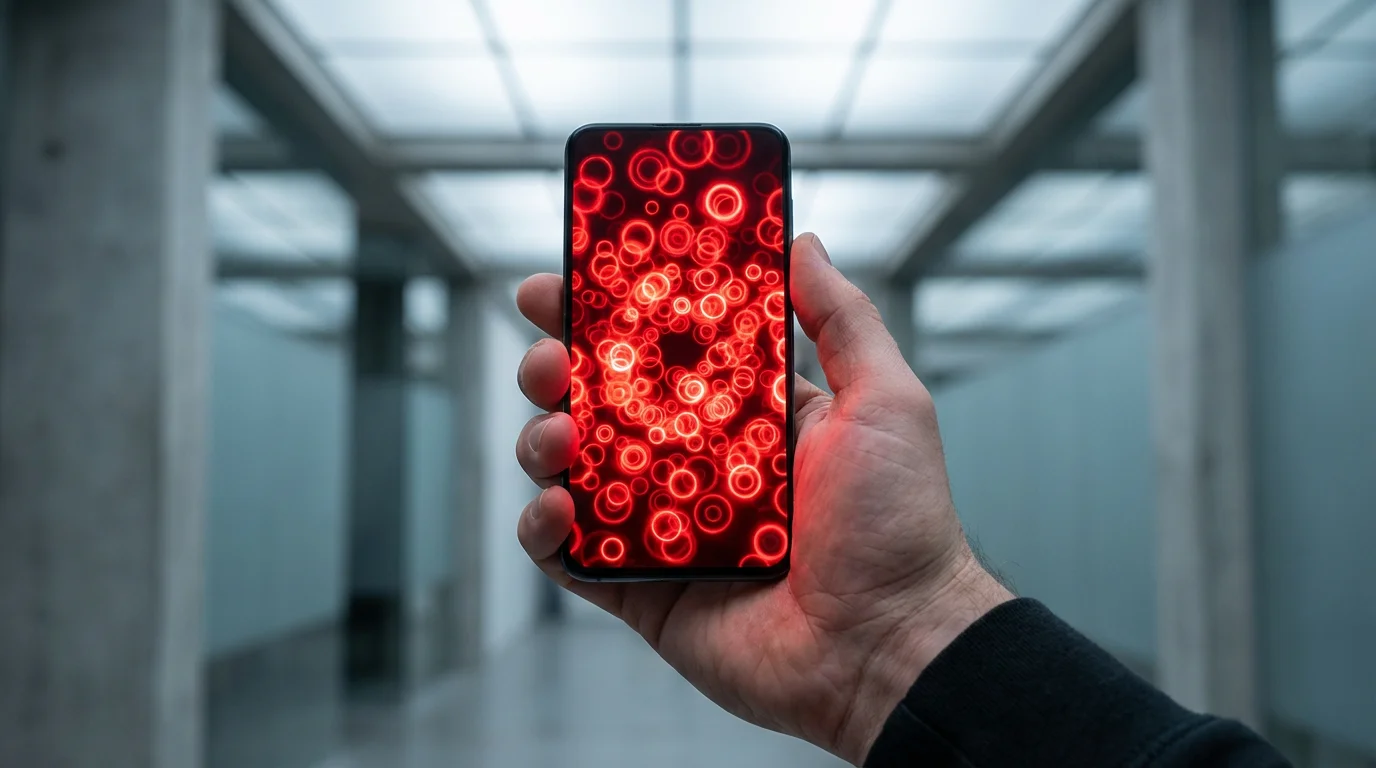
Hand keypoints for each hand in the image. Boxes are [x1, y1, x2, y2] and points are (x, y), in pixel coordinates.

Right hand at [512, 233, 1011, 763]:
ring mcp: (661, 526)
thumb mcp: (883, 400)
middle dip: (558, 368)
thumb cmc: (899, 523)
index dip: (608, 312)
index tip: (566, 279)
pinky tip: (559, 509)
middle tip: (549, 358)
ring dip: (544, 440)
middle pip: (600, 400)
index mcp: (743, 414)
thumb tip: (803, 242)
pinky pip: (569, 556)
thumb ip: (841, 320)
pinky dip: (544, 529)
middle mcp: (694, 462)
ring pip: (572, 469)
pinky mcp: (641, 589)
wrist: (892, 645)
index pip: (660, 347)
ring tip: (558, 434)